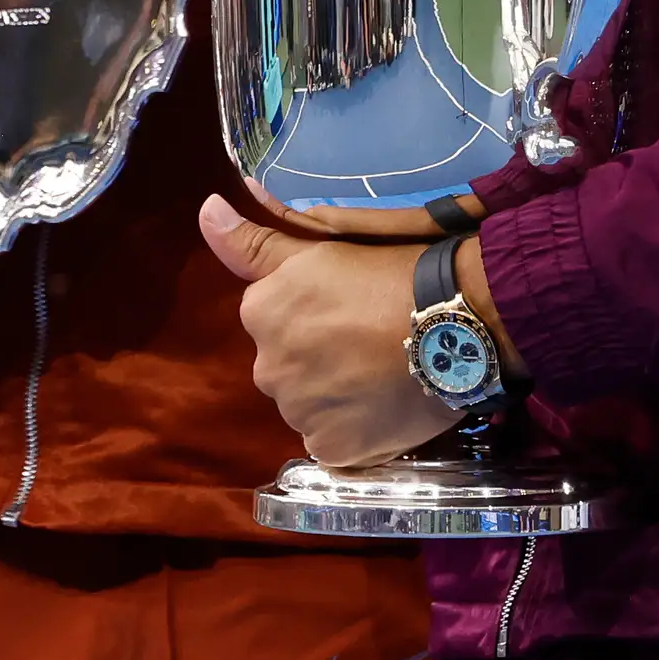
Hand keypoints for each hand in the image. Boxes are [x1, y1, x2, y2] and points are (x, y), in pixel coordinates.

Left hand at [199, 197, 453, 469]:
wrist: (452, 320)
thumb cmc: (390, 271)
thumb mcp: (321, 246)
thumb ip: (254, 241)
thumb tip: (205, 210)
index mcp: (260, 312)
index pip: (274, 320)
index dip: (314, 315)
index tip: (352, 307)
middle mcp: (267, 367)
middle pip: (288, 366)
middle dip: (318, 358)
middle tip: (369, 341)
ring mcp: (299, 413)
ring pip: (310, 405)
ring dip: (335, 396)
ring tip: (382, 374)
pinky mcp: (332, 449)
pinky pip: (333, 441)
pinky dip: (354, 429)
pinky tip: (382, 407)